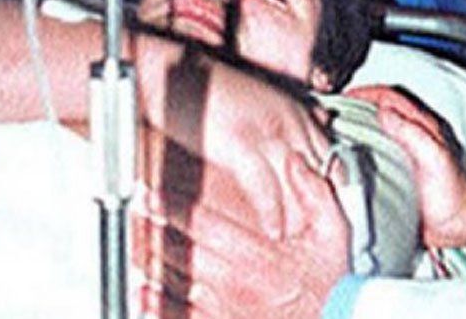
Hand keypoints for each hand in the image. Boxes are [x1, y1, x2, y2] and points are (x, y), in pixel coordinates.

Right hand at [134, 43, 334, 235]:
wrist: (170, 71)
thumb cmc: (206, 87)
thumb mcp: (255, 99)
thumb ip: (283, 120)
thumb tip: (307, 130)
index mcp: (293, 110)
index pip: (330, 154)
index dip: (332, 184)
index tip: (328, 207)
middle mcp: (289, 120)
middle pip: (321, 172)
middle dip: (321, 204)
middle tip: (318, 230)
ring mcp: (269, 133)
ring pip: (300, 185)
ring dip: (300, 215)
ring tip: (298, 235)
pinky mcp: (243, 145)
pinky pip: (267, 189)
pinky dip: (272, 214)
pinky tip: (273, 229)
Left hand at [135, 153, 349, 317]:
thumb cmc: (332, 284)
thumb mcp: (335, 233)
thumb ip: (315, 195)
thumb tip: (296, 162)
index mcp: (257, 256)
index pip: (204, 225)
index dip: (172, 207)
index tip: (151, 193)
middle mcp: (235, 282)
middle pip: (179, 251)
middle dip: (151, 229)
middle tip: (130, 212)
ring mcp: (225, 308)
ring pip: (174, 281)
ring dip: (148, 261)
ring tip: (130, 243)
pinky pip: (180, 316)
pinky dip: (157, 304)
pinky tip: (142, 293)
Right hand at [345, 85, 465, 247]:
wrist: (459, 225)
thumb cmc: (454, 195)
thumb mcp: (435, 158)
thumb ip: (413, 133)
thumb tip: (385, 112)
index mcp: (422, 127)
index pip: (390, 97)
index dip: (366, 92)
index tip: (345, 96)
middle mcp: (410, 135)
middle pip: (378, 109)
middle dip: (354, 105)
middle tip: (331, 110)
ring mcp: (401, 152)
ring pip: (373, 129)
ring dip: (353, 125)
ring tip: (331, 128)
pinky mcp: (394, 170)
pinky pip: (371, 152)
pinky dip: (355, 148)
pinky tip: (343, 155)